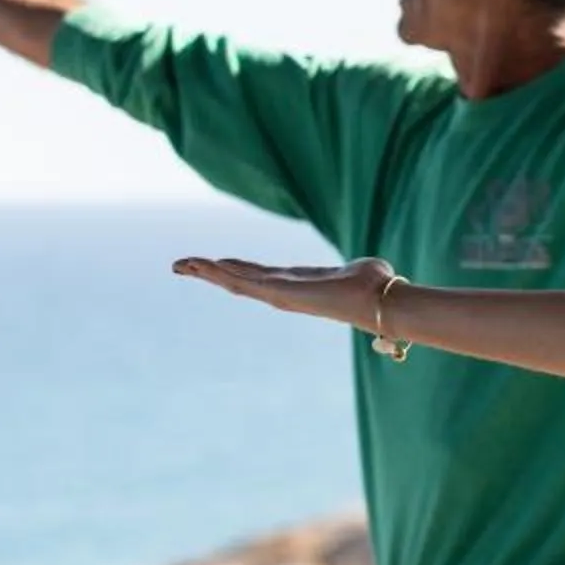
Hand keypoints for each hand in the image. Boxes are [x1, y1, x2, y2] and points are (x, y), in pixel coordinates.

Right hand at [173, 255, 398, 332]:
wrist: (382, 302)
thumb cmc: (377, 288)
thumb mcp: (359, 273)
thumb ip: (357, 271)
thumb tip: (372, 271)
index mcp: (298, 286)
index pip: (259, 277)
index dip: (237, 270)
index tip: (217, 263)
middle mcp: (285, 293)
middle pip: (239, 281)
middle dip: (211, 273)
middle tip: (184, 265)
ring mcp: (280, 294)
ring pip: (235, 282)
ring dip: (207, 272)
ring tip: (182, 265)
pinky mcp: (280, 292)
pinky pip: (243, 280)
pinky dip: (220, 273)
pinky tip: (202, 266)